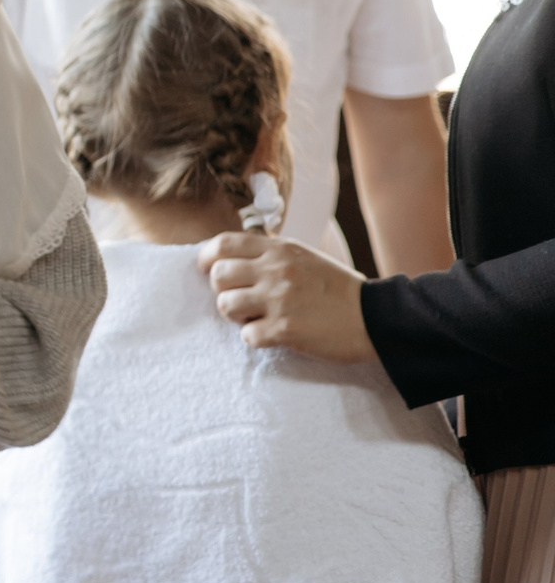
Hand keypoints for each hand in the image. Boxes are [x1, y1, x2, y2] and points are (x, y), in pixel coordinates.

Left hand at [199, 232, 376, 361]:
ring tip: (255, 318)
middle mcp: (276, 270)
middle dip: (222, 291)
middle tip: (240, 301)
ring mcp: (279, 299)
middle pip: (219, 275)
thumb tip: (228, 257)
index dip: (208, 258)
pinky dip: (255, 338)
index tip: (208, 270)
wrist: (375, 317)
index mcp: (279, 250)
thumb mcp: (303, 257)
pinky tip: (273, 335)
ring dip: (236, 316)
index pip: (223, 244)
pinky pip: (247, 335)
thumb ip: (269, 255)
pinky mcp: (285, 329)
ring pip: (225, 305)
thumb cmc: (336, 289)